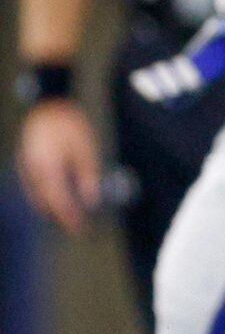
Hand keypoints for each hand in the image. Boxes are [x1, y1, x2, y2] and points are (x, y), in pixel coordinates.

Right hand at [17, 99, 101, 232]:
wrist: (48, 106)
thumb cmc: (70, 125)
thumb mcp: (87, 149)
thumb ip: (88, 175)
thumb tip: (91, 200)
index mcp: (48, 166)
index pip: (58, 199)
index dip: (67, 215)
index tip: (78, 227)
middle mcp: (33, 168)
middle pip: (45, 199)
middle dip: (59, 214)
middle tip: (74, 228)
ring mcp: (25, 164)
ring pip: (35, 193)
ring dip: (48, 207)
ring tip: (63, 218)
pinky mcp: (24, 160)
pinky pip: (31, 184)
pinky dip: (40, 195)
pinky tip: (50, 200)